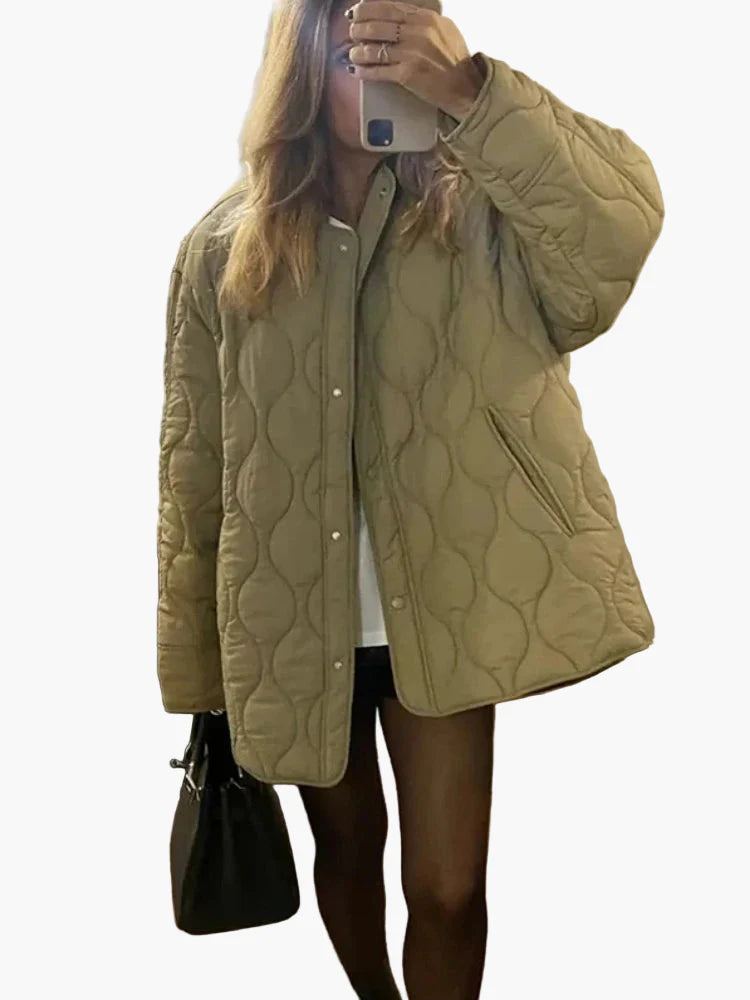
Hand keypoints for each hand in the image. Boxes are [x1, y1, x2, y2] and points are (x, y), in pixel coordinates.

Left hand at [345, 0, 485, 119]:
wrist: (465, 87)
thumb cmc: (455, 59)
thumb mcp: (443, 29)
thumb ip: (421, 20)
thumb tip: (398, 15)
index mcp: (425, 17)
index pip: (388, 7)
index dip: (366, 8)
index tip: (355, 12)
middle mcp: (417, 32)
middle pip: (376, 26)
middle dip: (358, 29)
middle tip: (352, 33)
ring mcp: (411, 53)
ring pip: (374, 49)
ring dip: (358, 51)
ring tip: (353, 53)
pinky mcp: (407, 75)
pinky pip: (378, 71)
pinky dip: (364, 70)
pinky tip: (357, 70)